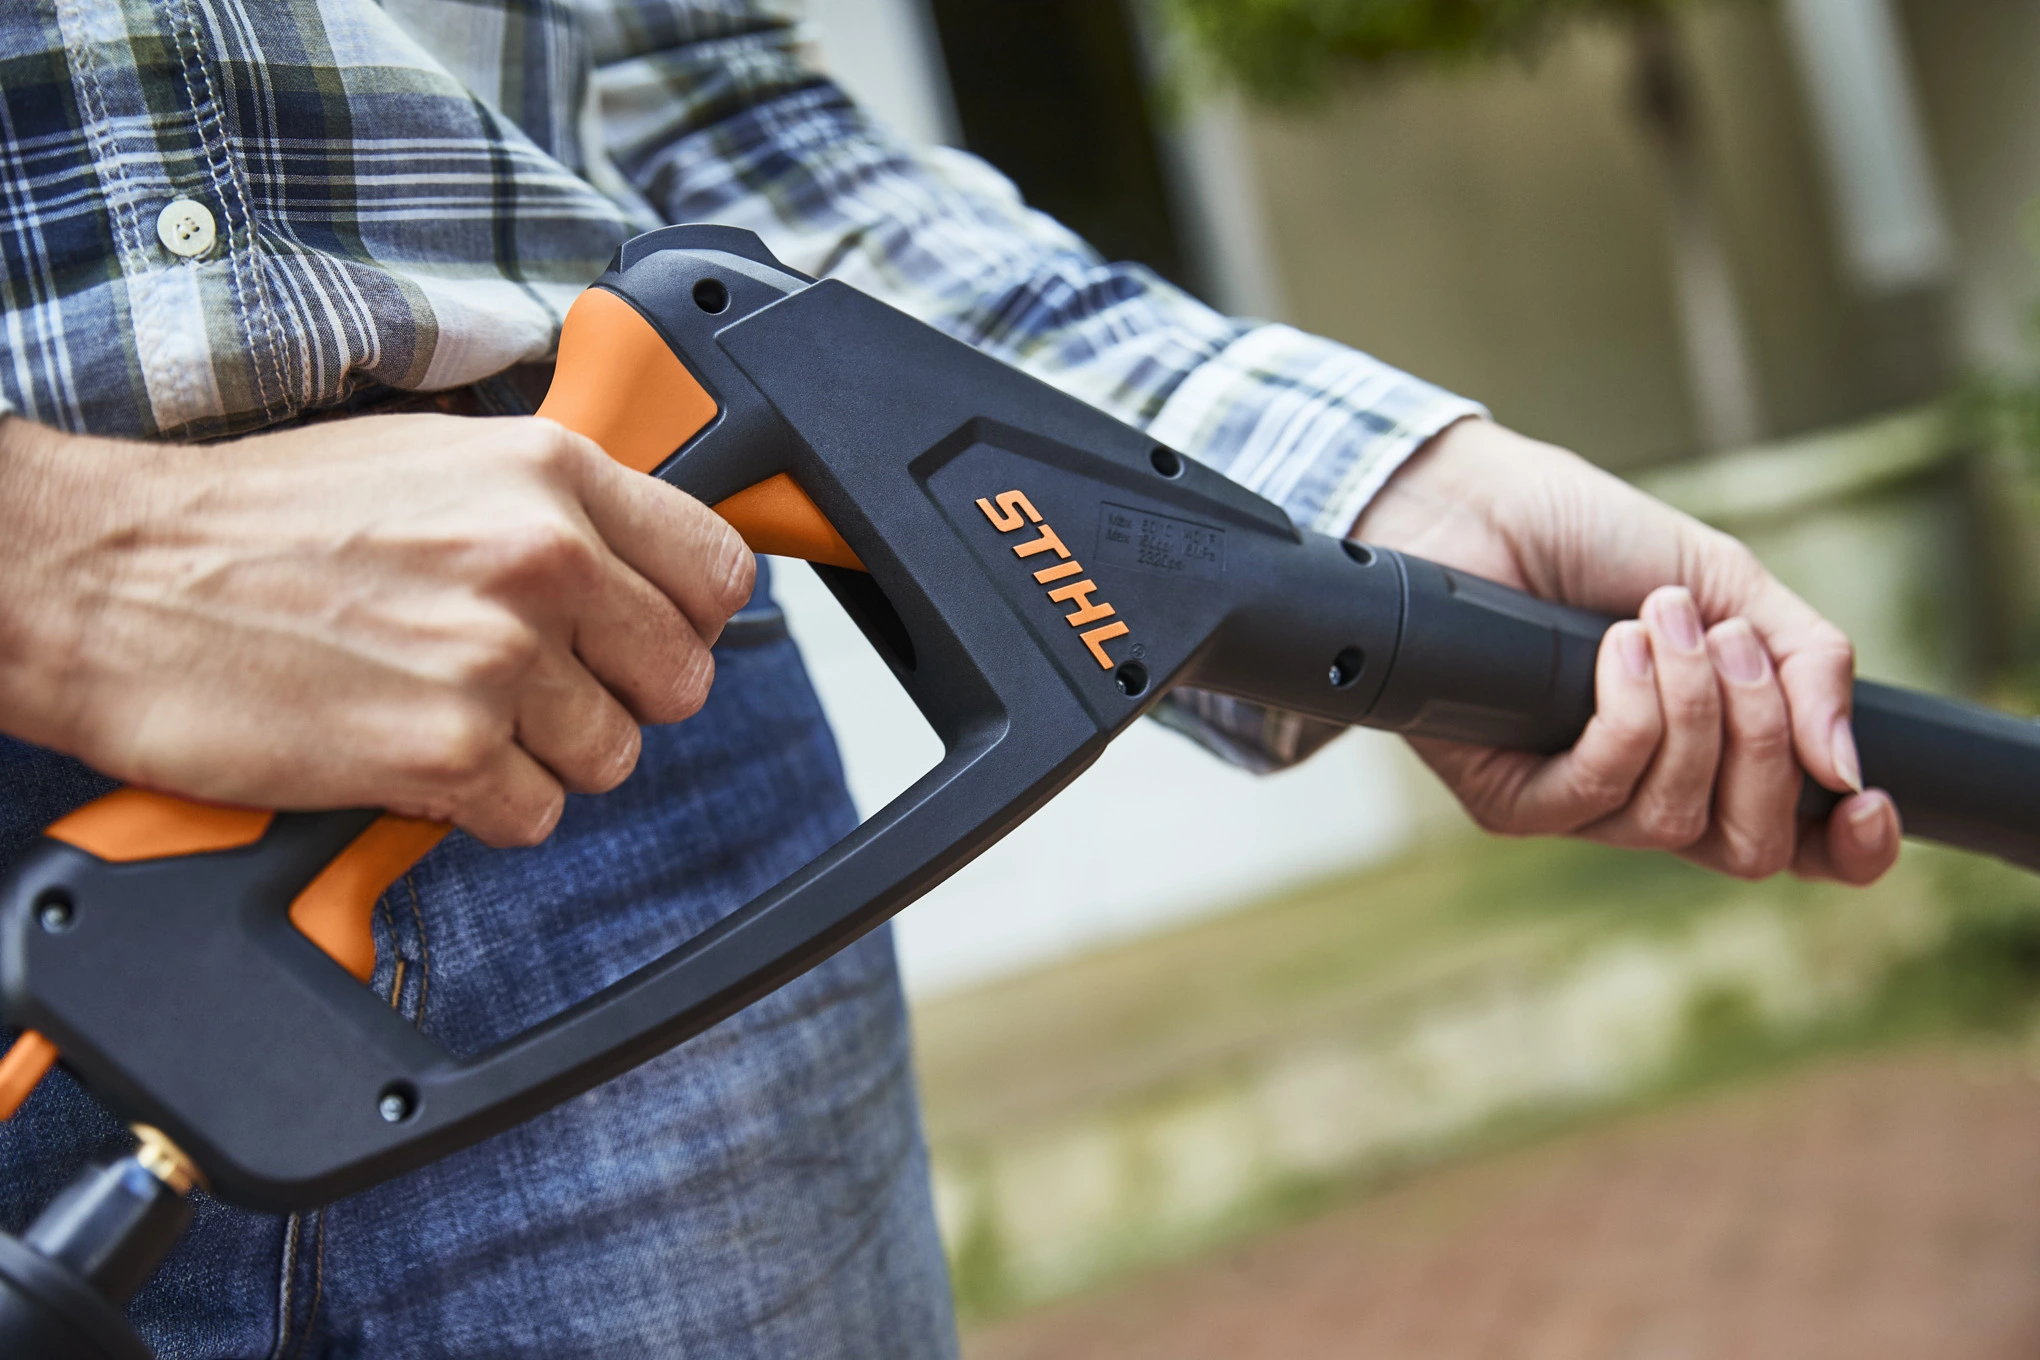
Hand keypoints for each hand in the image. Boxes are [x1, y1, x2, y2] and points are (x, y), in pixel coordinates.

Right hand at [0, 413, 750, 846]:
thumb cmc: (257, 520)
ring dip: (541, 756)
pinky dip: (481, 806)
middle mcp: (540, 558)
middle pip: (680, 679)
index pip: (717, 570)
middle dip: (616, 697)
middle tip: (535, 689)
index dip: (689, 617)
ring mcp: (496, 659)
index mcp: (549, 474)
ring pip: (612, 757)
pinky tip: (414, 755)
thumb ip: (549, 508)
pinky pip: (535, 815)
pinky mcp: (444, 753)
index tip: (650, 634)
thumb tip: (639, 563)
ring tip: (452, 713)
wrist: (107, 578)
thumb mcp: (433, 461)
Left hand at [1354, 418, 1899, 882]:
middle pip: (1748, 847)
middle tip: (1730, 644)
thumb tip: (1848, 769)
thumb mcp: (1731, 587)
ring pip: (1675, 818)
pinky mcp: (1509, 801)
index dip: (1849, 850)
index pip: (1796, 843)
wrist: (1486, 504)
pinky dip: (1626, 715)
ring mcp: (1579, 806)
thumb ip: (1809, 667)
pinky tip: (1612, 649)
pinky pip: (1597, 794)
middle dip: (1761, 743)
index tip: (1868, 800)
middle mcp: (1649, 794)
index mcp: (1715, 756)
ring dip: (1689, 708)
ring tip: (1656, 619)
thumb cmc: (1596, 540)